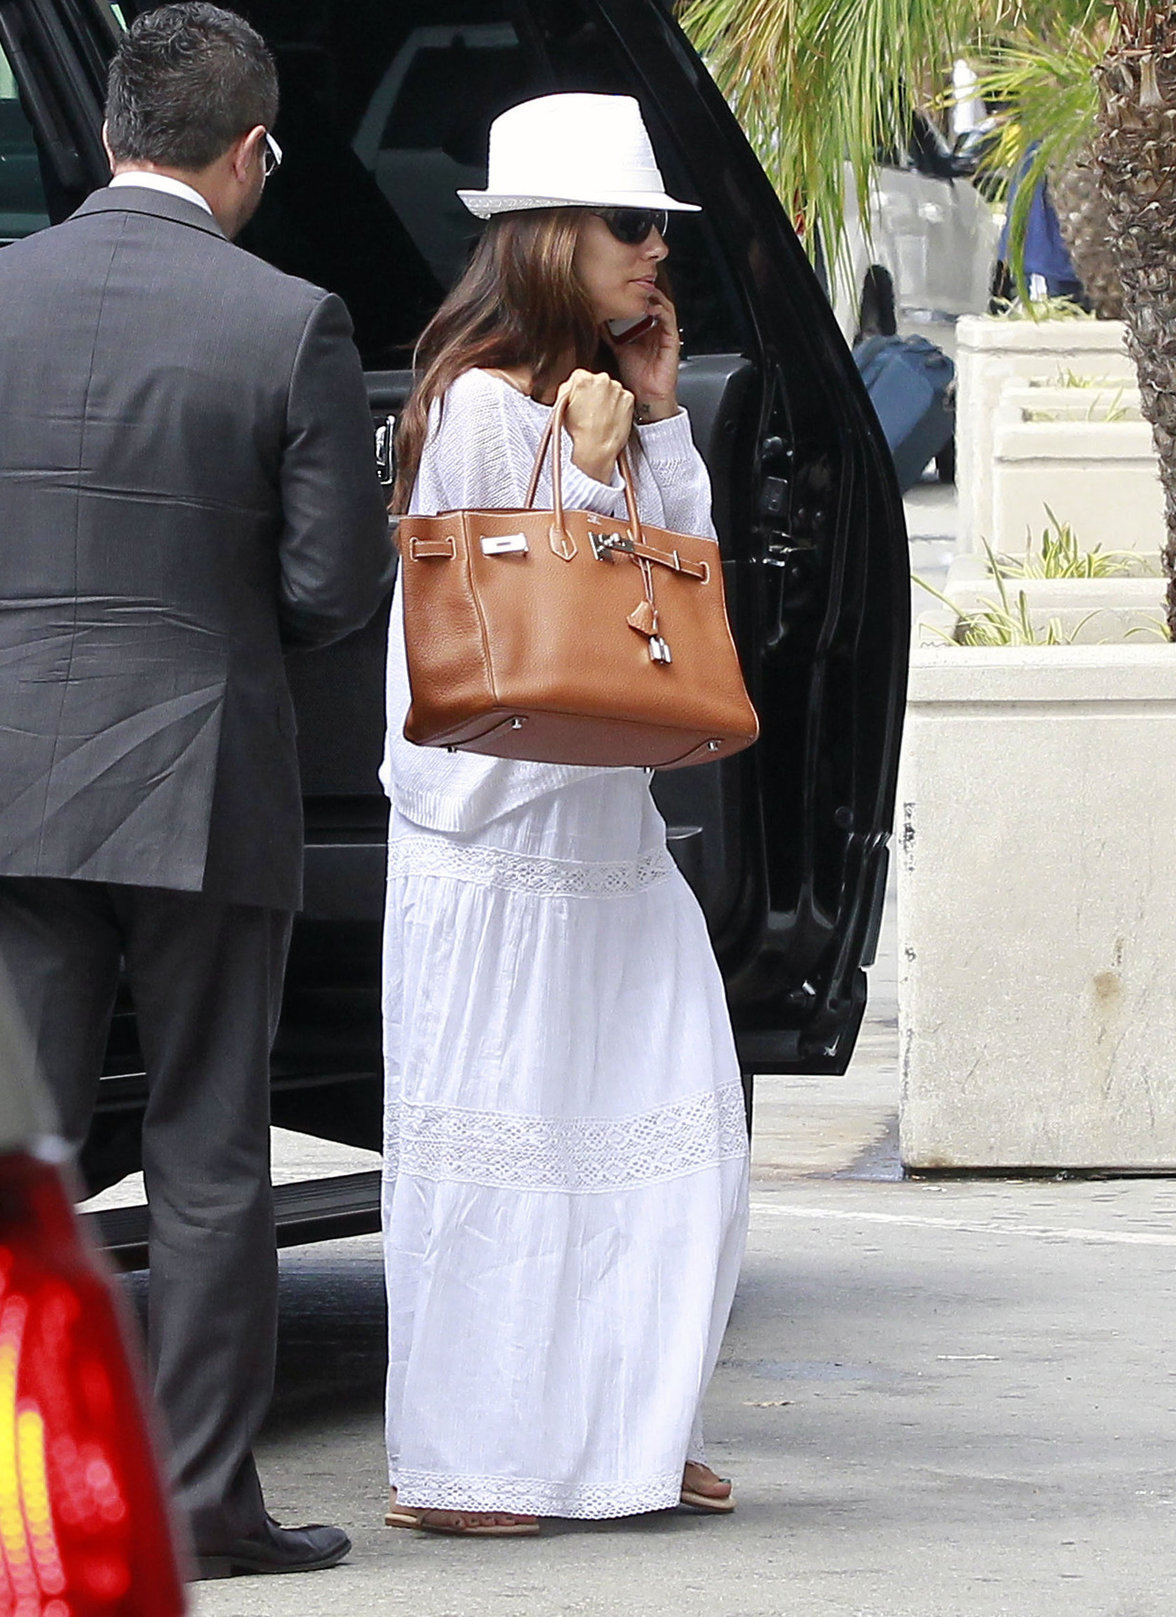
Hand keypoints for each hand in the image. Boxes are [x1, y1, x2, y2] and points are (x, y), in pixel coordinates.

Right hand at [557, 369, 634, 483]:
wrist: (597, 449)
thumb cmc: (578, 432)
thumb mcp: (562, 407)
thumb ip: (566, 389)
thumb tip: (572, 385)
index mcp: (582, 378)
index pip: (579, 377)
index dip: (579, 391)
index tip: (580, 401)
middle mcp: (601, 378)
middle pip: (597, 381)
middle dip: (594, 393)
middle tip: (590, 411)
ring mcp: (617, 388)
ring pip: (611, 389)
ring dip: (607, 399)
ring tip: (601, 417)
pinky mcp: (629, 398)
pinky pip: (622, 398)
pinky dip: (618, 406)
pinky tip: (611, 418)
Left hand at [606, 287, 679, 422]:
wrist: (646, 395)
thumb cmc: (635, 376)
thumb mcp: (619, 349)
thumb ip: (611, 335)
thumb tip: (598, 321)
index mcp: (645, 330)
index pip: (642, 305)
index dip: (635, 294)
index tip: (622, 285)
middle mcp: (656, 329)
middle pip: (652, 302)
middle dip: (644, 290)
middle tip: (633, 280)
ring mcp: (665, 333)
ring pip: (663, 306)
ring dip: (653, 296)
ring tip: (642, 289)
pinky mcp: (672, 340)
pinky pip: (669, 319)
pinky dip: (661, 309)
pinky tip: (652, 305)